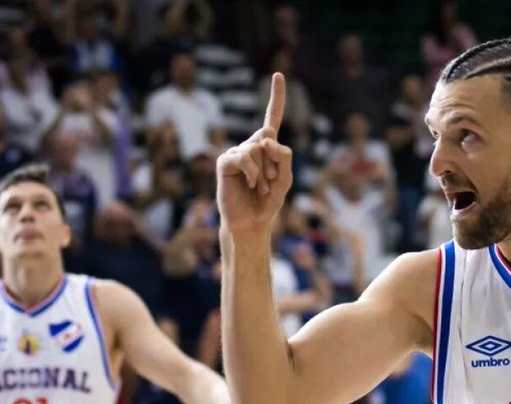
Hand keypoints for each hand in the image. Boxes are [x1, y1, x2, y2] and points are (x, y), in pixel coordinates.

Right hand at [216, 72, 293, 233]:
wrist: (250, 222)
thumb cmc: (267, 201)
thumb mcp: (285, 180)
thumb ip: (284, 158)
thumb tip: (268, 138)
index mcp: (266, 148)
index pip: (271, 118)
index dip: (276, 97)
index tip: (278, 74)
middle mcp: (251, 145)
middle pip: (268, 138)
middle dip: (275, 163)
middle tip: (269, 182)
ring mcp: (236, 152)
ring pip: (257, 149)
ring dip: (263, 173)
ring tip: (259, 187)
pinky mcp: (225, 162)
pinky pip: (244, 158)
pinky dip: (252, 174)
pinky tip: (250, 184)